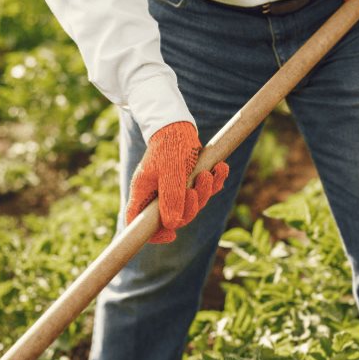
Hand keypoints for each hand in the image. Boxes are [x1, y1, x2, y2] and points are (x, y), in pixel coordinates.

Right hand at [126, 121, 228, 243]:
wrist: (179, 124)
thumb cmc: (170, 145)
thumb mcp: (171, 170)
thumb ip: (171, 197)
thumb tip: (172, 225)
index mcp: (145, 192)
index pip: (138, 222)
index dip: (153, 234)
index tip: (171, 235)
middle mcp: (158, 193)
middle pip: (173, 217)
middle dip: (191, 207)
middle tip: (195, 189)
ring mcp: (174, 188)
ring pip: (192, 204)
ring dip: (205, 191)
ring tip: (208, 173)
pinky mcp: (190, 179)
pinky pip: (205, 190)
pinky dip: (215, 181)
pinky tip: (221, 168)